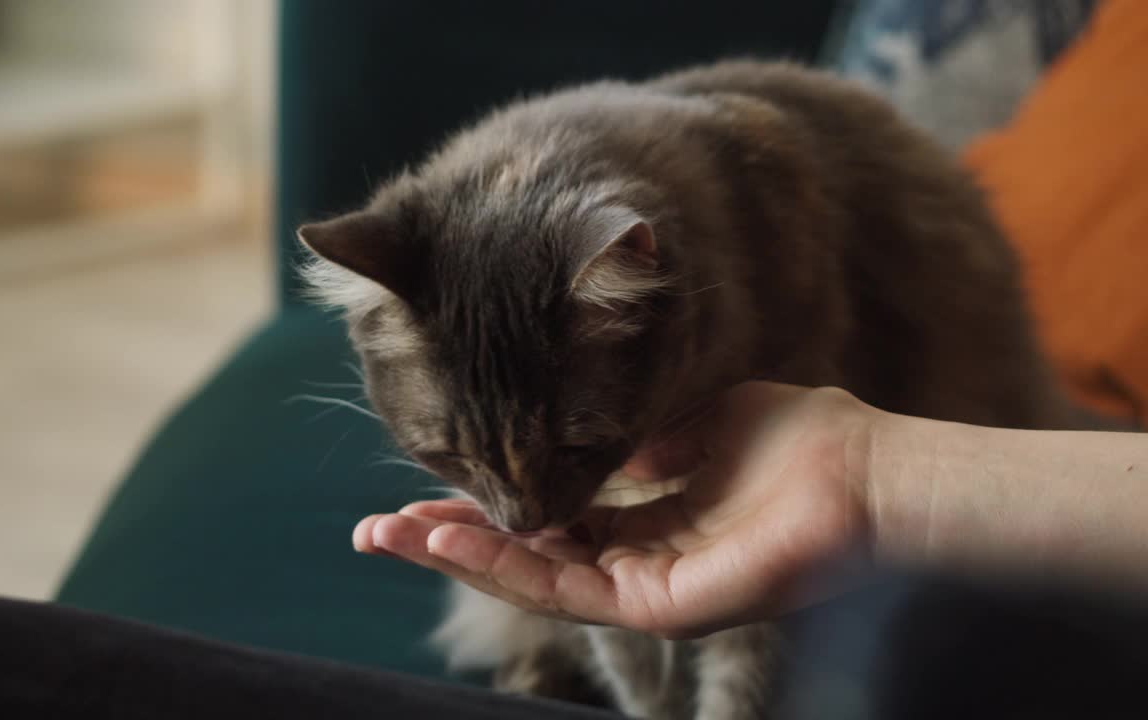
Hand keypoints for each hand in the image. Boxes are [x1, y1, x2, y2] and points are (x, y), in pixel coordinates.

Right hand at [354, 382, 881, 638]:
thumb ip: (636, 440)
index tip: (428, 484)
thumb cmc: (802, 441)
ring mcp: (648, 589)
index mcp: (651, 521)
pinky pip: (567, 588)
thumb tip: (588, 430)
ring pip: (533, 578)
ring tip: (392, 536)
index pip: (549, 520)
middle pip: (527, 555)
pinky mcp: (661, 606)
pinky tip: (451, 539)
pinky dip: (504, 563)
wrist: (868, 469)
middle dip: (450, 540)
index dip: (487, 505)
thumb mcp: (696, 425)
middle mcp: (640, 562)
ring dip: (459, 556)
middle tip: (377, 530)